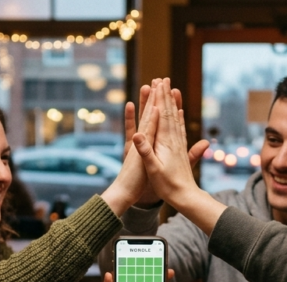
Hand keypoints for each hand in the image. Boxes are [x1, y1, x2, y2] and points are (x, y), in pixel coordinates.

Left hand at [100, 80, 163, 215]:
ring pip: (145, 120)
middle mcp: (141, 140)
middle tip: (157, 80)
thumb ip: (142, 148)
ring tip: (147, 86)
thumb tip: (137, 133)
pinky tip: (141, 109)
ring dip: (147, 103)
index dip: (156, 103)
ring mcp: (139, 144)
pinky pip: (139, 132)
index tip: (160, 88)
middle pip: (149, 115)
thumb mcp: (141, 166)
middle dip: (153, 98)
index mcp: (144, 143)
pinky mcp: (136, 149)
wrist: (126, 194)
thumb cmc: (136, 184)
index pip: (151, 118)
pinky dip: (140, 120)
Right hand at [133, 78, 223, 235]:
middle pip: (169, 112)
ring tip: (172, 90)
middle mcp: (173, 140)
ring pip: (174, 118)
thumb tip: (137, 134)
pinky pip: (178, 129)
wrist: (185, 197)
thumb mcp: (151, 169)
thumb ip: (145, 151)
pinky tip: (178, 113)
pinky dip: (177, 118)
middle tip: (163, 78)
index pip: (162, 115)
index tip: (158, 82)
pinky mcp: (179, 150)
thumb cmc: (166, 185)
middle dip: (166, 95)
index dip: (160, 98)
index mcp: (165, 142)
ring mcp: (177, 144)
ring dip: (172, 103)